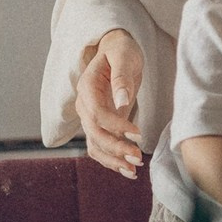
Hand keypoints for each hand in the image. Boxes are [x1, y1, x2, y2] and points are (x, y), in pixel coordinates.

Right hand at [75, 29, 144, 177]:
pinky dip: (111, 160)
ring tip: (134, 170)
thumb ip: (121, 78)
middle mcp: (84, 104)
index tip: (137, 134)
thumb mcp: (124, 57)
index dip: (116, 126)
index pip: (97, 113)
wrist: (117, 51)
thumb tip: (121, 102)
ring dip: (112, 160)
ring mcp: (90, 116)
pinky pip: (100, 146)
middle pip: (94, 133)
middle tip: (138, 159)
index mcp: (87, 86)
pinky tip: (128, 170)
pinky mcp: (100, 123)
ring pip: (95, 144)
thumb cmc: (121, 50)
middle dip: (115, 149)